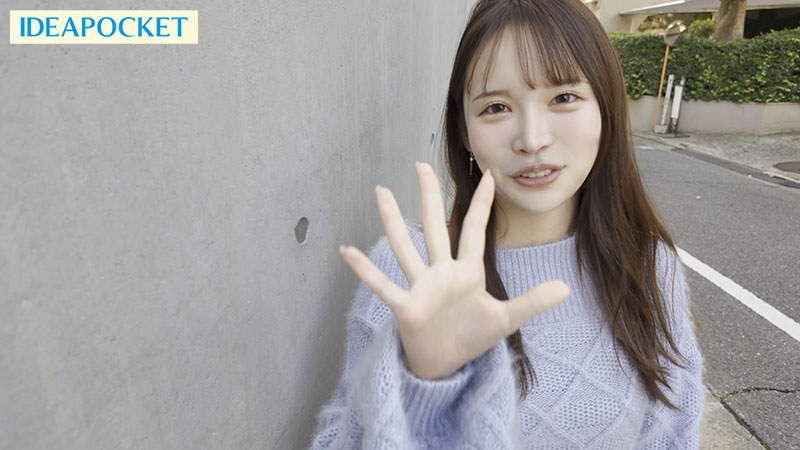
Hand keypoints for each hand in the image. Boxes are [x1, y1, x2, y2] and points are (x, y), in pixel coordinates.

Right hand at [340, 162, 569, 379]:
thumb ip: (532, 302)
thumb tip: (566, 288)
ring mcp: (421, 287)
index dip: (482, 204)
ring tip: (380, 191)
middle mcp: (441, 272)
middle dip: (428, 195)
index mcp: (467, 271)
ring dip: (391, 219)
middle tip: (420, 165)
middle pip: (433, 226)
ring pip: (405, 247)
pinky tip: (347, 250)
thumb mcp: (506, 320)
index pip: (473, 230)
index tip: (489, 177)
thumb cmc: (471, 338)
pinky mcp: (406, 307)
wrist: (447, 366)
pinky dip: (365, 270)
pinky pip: (383, 285)